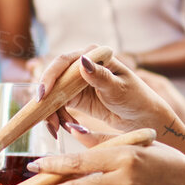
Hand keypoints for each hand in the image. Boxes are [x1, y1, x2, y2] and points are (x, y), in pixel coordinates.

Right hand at [35, 47, 176, 141]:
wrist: (142, 116)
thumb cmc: (136, 98)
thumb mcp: (118, 88)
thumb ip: (100, 76)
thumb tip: (83, 60)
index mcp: (94, 55)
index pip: (64, 62)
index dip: (50, 77)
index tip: (42, 95)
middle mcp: (82, 65)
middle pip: (53, 78)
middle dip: (47, 100)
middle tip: (46, 119)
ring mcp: (76, 81)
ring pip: (53, 94)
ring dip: (51, 112)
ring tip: (57, 129)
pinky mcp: (74, 97)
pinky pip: (58, 105)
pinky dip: (57, 117)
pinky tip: (63, 127)